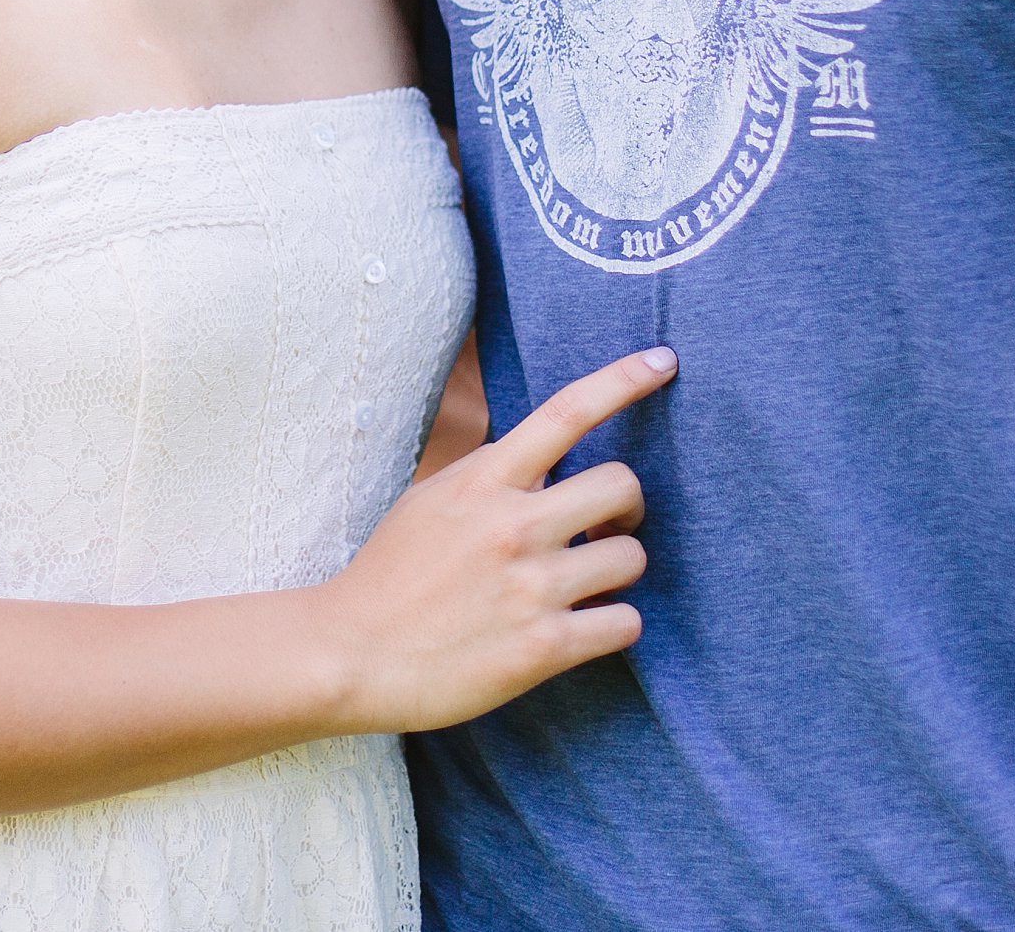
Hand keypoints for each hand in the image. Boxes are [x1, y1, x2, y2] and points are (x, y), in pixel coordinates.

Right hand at [313, 347, 674, 732]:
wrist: (350, 655)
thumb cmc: (390, 577)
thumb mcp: (432, 500)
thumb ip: (490, 478)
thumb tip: (546, 463)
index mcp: (484, 480)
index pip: (566, 412)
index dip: (622, 380)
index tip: (664, 360)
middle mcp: (514, 525)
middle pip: (623, 485)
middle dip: (627, 508)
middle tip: (605, 529)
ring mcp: (532, 586)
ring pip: (632, 558)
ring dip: (617, 574)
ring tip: (583, 588)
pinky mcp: (544, 647)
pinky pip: (626, 623)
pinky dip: (614, 626)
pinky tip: (583, 630)